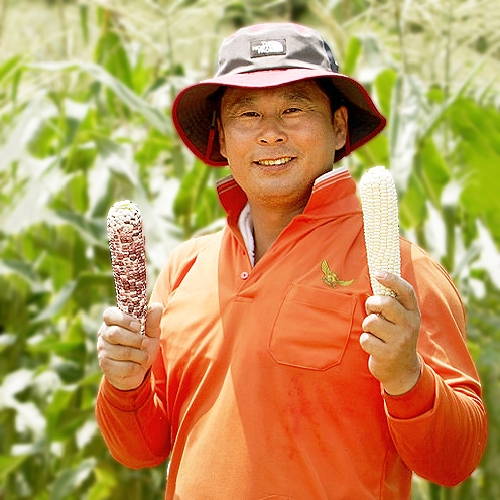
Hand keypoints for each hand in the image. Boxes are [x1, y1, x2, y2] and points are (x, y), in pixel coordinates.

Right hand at [97, 302, 162, 390]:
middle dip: (135, 339)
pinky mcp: (105, 366)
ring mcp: (103, 350)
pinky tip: (136, 365)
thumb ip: (153, 320)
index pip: (110, 314)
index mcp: (114, 321)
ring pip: (121, 351)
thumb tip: (157, 306)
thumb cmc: (143, 345)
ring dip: (139, 354)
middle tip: (145, 343)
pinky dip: (135, 366)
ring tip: (143, 355)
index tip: (138, 326)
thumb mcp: (151, 332)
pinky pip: (123, 366)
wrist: (140, 370)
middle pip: (114, 333)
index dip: (124, 320)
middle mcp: (104, 333)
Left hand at [360, 272, 420, 395]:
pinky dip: (366, 342)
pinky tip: (375, 347)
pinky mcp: (388, 354)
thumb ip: (393, 301)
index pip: (406, 291)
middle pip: (385, 303)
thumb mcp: (401, 319)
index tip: (378, 273)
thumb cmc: (395, 336)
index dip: (392, 280)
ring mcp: (400, 340)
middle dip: (372, 303)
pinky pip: (366, 339)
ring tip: (375, 333)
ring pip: (371, 322)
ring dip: (368, 326)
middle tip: (371, 309)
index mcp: (413, 313)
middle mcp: (410, 325)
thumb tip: (378, 274)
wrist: (402, 370)